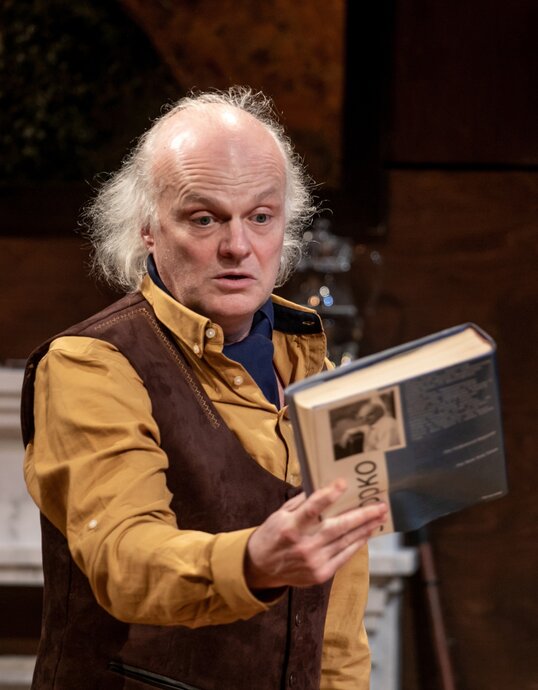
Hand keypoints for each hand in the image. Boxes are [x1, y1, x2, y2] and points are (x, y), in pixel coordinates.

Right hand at [244, 478, 386, 589]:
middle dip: (362, 515)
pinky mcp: (320, 574)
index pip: (312, 508)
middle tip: (380, 505)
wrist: (261, 567)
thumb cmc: (273, 534)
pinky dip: (357, 544)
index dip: (328, 495)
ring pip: (345, 542)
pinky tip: (367, 533)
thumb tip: (323, 487)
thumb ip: (302, 503)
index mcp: (290, 526)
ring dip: (365, 529)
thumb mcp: (280, 514)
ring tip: (380, 517)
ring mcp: (314, 561)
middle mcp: (303, 545)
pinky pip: (344, 556)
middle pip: (338, 527)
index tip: (343, 483)